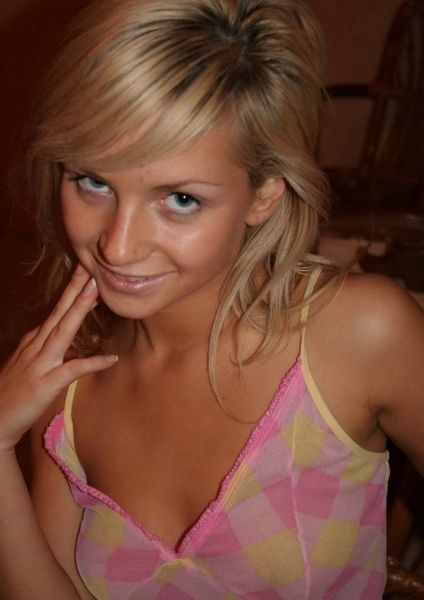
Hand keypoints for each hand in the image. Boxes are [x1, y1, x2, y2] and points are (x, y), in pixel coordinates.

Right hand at [0, 264, 116, 450]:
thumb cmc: (13, 392)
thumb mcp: (30, 362)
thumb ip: (47, 347)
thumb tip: (66, 334)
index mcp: (34, 339)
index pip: (56, 310)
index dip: (70, 290)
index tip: (85, 269)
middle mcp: (36, 346)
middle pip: (59, 313)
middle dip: (75, 289)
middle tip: (91, 268)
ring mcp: (40, 364)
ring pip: (63, 332)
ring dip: (79, 311)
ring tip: (96, 293)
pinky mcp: (45, 384)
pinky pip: (73, 371)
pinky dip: (92, 363)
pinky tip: (111, 358)